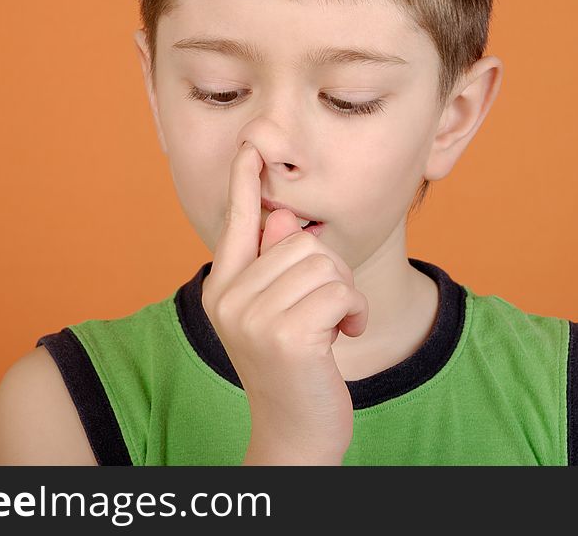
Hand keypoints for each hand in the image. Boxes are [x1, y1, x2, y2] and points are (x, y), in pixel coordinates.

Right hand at [201, 141, 369, 464]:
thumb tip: (280, 216)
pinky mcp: (284, 335)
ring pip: (323, 264)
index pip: (237, 221)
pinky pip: (340, 291)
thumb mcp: (280, 311)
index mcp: (223, 286)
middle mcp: (227, 297)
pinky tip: (342, 338)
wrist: (295, 432)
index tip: (251, 144)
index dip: (245, 181)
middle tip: (326, 312)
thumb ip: (276, 264)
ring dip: (344, 296)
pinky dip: (354, 313)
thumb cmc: (293, 367)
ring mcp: (251, 316)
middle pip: (300, 240)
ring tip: (332, 327)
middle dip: (330, 273)